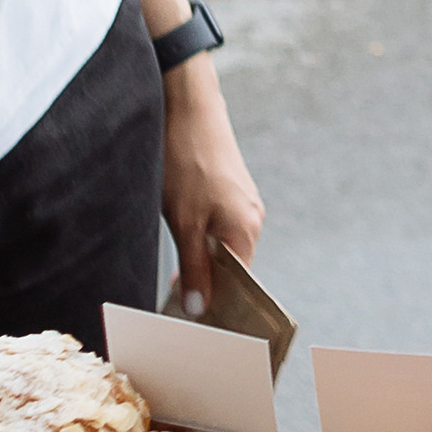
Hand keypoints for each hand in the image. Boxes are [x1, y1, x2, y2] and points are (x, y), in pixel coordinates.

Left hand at [160, 63, 264, 309]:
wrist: (189, 109)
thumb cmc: (187, 162)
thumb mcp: (184, 222)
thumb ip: (195, 266)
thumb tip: (201, 307)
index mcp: (247, 230)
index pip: (240, 285)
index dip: (219, 305)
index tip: (196, 322)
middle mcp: (253, 220)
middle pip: (234, 268)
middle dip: (209, 286)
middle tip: (179, 303)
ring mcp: (244, 205)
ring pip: (226, 247)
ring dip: (204, 263)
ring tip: (178, 277)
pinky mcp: (231, 193)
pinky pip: (221, 229)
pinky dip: (204, 242)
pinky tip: (184, 242)